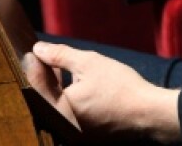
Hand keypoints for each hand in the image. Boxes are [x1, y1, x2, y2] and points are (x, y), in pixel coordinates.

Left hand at [31, 41, 181, 142]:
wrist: (148, 111)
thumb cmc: (119, 86)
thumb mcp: (88, 62)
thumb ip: (60, 55)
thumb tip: (38, 49)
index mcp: (60, 111)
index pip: (36, 85)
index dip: (33, 65)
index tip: (33, 51)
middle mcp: (64, 125)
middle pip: (44, 97)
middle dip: (44, 75)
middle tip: (44, 56)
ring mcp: (75, 131)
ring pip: (56, 105)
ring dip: (55, 85)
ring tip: (58, 67)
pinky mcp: (86, 133)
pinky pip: (69, 112)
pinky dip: (67, 96)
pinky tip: (74, 82)